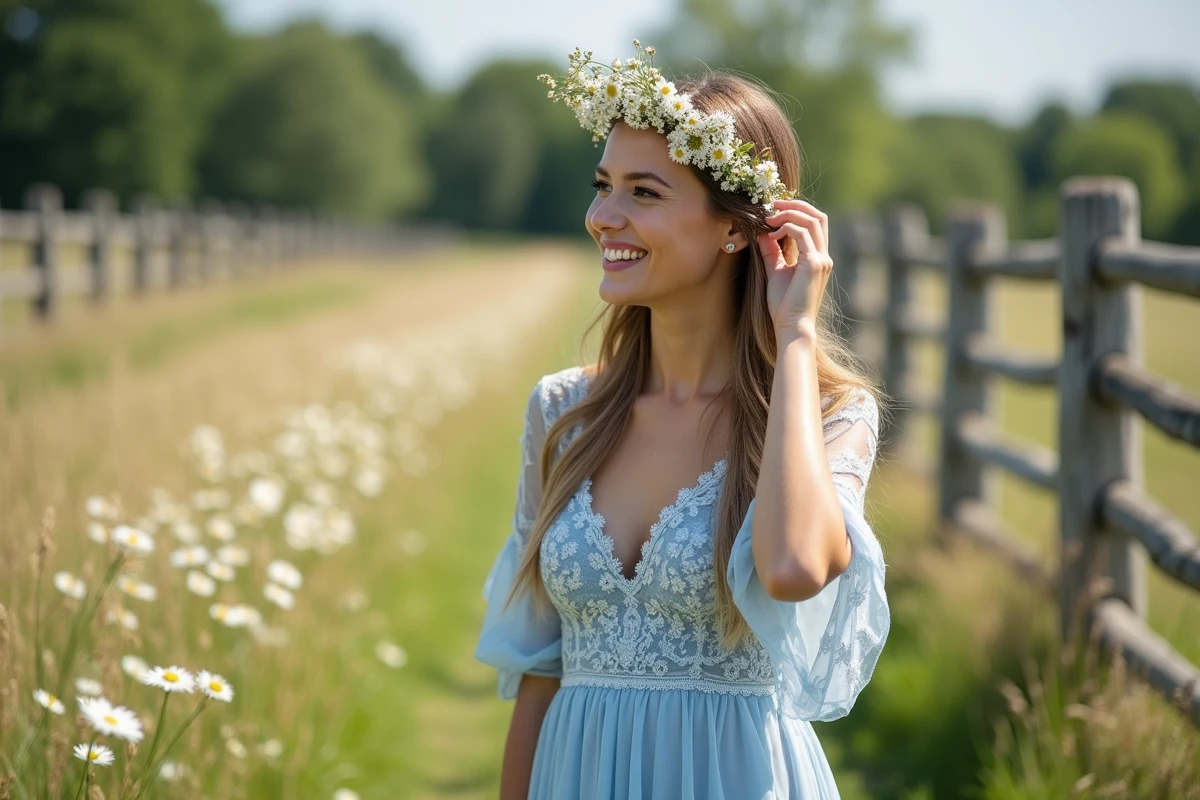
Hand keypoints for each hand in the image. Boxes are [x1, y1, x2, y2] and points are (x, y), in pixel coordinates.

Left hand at [756, 199, 832, 337]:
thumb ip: (772, 251)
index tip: (773, 211)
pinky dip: (786, 227)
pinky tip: (771, 235)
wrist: (791, 326)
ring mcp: (822, 259)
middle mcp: (824, 256)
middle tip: (772, 204)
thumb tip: (763, 233)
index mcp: (817, 257)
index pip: (814, 223)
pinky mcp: (815, 264)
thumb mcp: (775, 271)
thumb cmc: (784, 305)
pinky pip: (803, 233)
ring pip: (812, 220)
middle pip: (818, 215)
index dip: (796, 211)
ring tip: (769, 218)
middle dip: (795, 205)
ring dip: (789, 213)